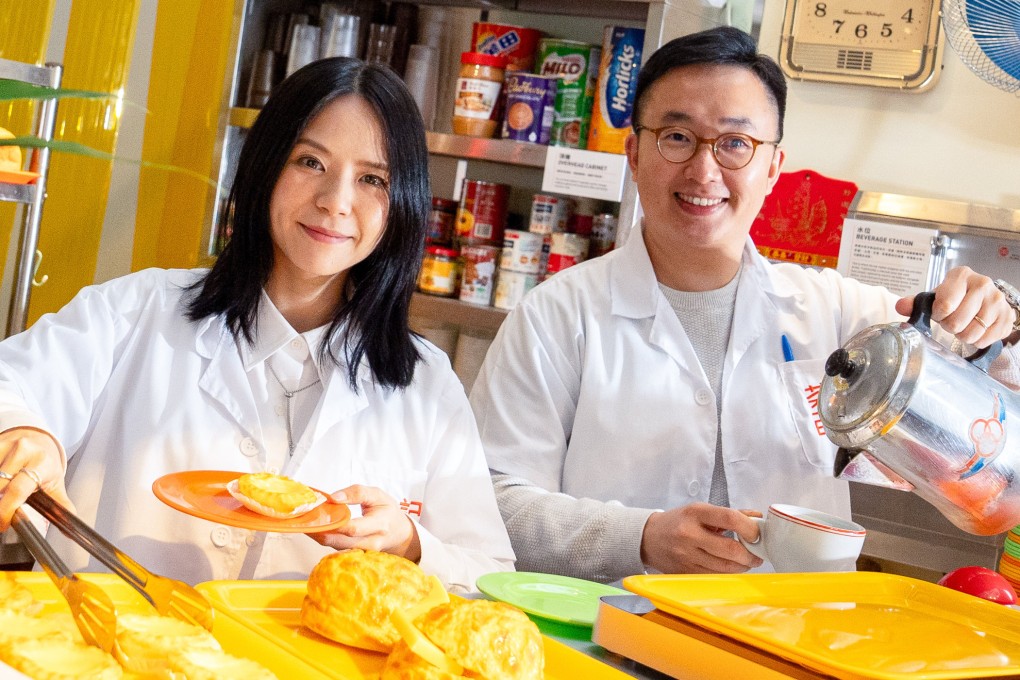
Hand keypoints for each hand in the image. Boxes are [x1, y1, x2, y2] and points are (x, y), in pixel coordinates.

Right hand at [0, 427, 71, 530]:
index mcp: (42, 463)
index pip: (19, 489)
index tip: (3, 524)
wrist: (39, 439)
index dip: (6, 510)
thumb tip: (70, 531)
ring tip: (3, 498)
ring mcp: (7, 444)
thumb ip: (61, 507)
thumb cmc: (46, 464)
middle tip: (2, 514)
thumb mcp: (56, 484)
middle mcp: (23, 450)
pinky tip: (0, 486)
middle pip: (0, 486)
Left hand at [307, 484, 420, 561]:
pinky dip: (325, 538)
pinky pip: (337, 549)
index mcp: (379, 524)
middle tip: (303, 521)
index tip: (319, 511)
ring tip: (305, 524)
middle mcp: (372, 542)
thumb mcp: (377, 495)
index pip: (354, 528)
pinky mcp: (355, 555)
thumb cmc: (387, 511)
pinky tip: (315, 529)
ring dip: (319, 536)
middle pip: (341, 542)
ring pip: (336, 547)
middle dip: (320, 532)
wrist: (399, 533)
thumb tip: (333, 498)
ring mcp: (363, 552)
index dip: (335, 522)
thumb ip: (356, 493)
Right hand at [640, 502, 763, 573]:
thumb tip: (757, 518)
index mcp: (695, 513)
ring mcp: (686, 556)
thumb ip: (729, 514)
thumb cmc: (677, 522)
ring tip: (746, 561)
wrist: (648, 538)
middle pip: (730, 549)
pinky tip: (730, 567)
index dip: (749, 528)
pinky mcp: (685, 572)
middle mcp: (689, 535)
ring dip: (742, 566)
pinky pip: (715, 576)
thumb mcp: (700, 510)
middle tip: (757, 554)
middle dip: (750, 555)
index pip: (730, 518)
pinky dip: (728, 573)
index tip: (757, 534)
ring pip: (725, 567)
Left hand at [895, 267, 1015, 347]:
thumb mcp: (935, 296)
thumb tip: (901, 306)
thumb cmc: (955, 296)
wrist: (981, 297)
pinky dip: (978, 341)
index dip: (938, 315)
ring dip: (963, 335)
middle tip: (952, 321)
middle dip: (950, 327)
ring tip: (964, 325)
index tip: (939, 314)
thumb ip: (916, 302)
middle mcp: (982, 284)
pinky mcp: (1007, 315)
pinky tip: (976, 330)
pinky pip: (987, 339)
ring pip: (972, 333)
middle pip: (957, 322)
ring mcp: (997, 300)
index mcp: (961, 275)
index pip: (944, 305)